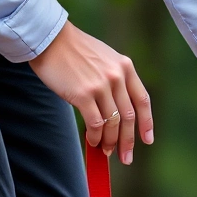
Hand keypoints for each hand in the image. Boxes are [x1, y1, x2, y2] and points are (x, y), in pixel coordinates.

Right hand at [29, 21, 152, 165]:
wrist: (49, 39)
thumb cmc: (74, 51)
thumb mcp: (105, 58)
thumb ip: (116, 79)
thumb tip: (117, 115)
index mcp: (126, 67)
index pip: (143, 101)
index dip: (147, 123)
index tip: (147, 140)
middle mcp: (117, 77)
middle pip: (129, 117)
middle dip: (129, 141)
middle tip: (126, 157)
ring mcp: (101, 86)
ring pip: (113, 123)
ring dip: (110, 142)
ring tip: (106, 150)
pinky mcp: (83, 94)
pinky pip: (95, 124)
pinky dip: (95, 137)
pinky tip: (92, 141)